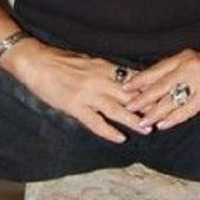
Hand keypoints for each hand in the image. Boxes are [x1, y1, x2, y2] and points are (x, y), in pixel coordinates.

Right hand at [4, 40, 150, 142]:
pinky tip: (120, 138)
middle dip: (146, 106)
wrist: (36, 62)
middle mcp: (99, 80)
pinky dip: (109, 131)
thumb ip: (105, 70)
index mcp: (104, 67)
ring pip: (116, 109)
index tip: (163, 95)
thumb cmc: (61, 60)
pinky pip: (95, 122)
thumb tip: (124, 77)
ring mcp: (87, 94)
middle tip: (162, 115)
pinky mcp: (74, 106)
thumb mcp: (88, 61)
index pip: (132, 78)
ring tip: (147, 130)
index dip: (148, 88)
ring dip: (133, 120)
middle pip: (129, 95)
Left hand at [122, 49, 199, 130]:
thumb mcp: (192, 68)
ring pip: (171, 99)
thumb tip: (149, 88)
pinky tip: (163, 124)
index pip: (156, 69)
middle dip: (142, 98)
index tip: (124, 89)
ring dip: (155, 112)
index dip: (139, 80)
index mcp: (183, 57)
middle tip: (128, 107)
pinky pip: (186, 109)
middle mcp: (189, 65)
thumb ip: (174, 75)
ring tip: (143, 121)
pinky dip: (173, 118)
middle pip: (160, 84)